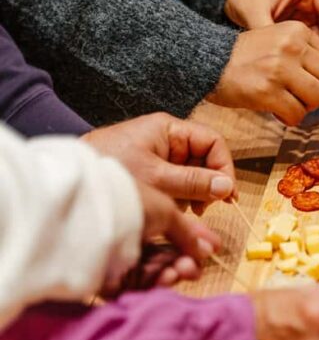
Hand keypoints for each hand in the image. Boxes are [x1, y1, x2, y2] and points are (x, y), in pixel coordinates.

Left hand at [83, 113, 235, 214]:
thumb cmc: (112, 171)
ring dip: (193, 194)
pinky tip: (171, 209)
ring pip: (192, 174)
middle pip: (205, 159)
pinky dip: (179, 197)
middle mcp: (167, 139)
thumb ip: (194, 182)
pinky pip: (176, 183)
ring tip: (184, 211)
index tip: (226, 195)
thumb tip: (227, 187)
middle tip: (204, 209)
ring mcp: (158, 155)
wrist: (70, 179)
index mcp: (170, 129)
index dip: (224, 168)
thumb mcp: (158, 179)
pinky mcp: (150, 171)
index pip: (213, 143)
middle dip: (208, 184)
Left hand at [101, 181, 220, 294]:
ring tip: (180, 272)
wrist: (95, 214)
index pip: (172, 234)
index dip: (194, 242)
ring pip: (152, 274)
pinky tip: (166, 277)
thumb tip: (207, 249)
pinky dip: (153, 284)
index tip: (215, 248)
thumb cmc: (132, 203)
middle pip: (163, 257)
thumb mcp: (167, 211)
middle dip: (184, 263)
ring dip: (172, 273)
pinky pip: (135, 287)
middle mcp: (127, 237)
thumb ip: (188, 233)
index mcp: (140, 215)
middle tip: (194, 267)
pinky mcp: (105, 280)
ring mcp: (115, 260)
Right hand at [207, 22, 318, 125]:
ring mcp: (279, 69)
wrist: (208, 61)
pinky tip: (276, 109)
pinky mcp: (267, 91)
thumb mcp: (282, 45)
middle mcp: (291, 47)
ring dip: (306, 106)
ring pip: (318, 98)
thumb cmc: (248, 58)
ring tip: (286, 100)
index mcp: (298, 32)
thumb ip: (312, 60)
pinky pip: (297, 114)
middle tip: (309, 99)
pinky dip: (290, 118)